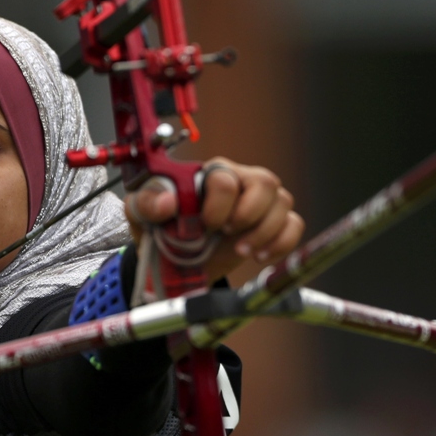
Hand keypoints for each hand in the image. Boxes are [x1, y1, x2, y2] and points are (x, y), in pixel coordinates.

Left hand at [124, 157, 304, 282]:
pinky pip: (294, 224)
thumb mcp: (141, 213)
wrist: (174, 261)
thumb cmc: (160, 227)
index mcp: (208, 174)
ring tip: (243, 252)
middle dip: (250, 214)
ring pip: (283, 202)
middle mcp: (238, 182)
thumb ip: (147, 202)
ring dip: (266, 231)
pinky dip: (282, 242)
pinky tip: (261, 257)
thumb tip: (167, 202)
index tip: (205, 226)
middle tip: (228, 234)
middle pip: (265, 182)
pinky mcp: (270, 225)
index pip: (226, 178)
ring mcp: (258, 203)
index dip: (218, 205)